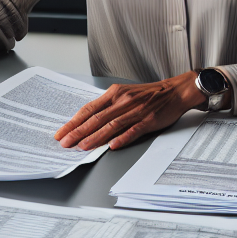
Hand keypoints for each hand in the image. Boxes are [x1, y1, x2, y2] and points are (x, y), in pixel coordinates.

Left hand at [54, 72, 206, 150]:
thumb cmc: (148, 94)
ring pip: (111, 125)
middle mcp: (123, 101)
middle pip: (96, 118)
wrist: (174, 91)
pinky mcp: (149, 120)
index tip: (61, 132)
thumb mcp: (124, 94)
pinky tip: (112, 145)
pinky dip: (122, 137)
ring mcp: (136, 111)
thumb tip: (88, 121)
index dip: (74, 122)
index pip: (89, 109)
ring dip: (96, 137)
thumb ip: (108, 106)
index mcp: (114, 94)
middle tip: (65, 142)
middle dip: (78, 131)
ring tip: (83, 146)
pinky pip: (133, 130)